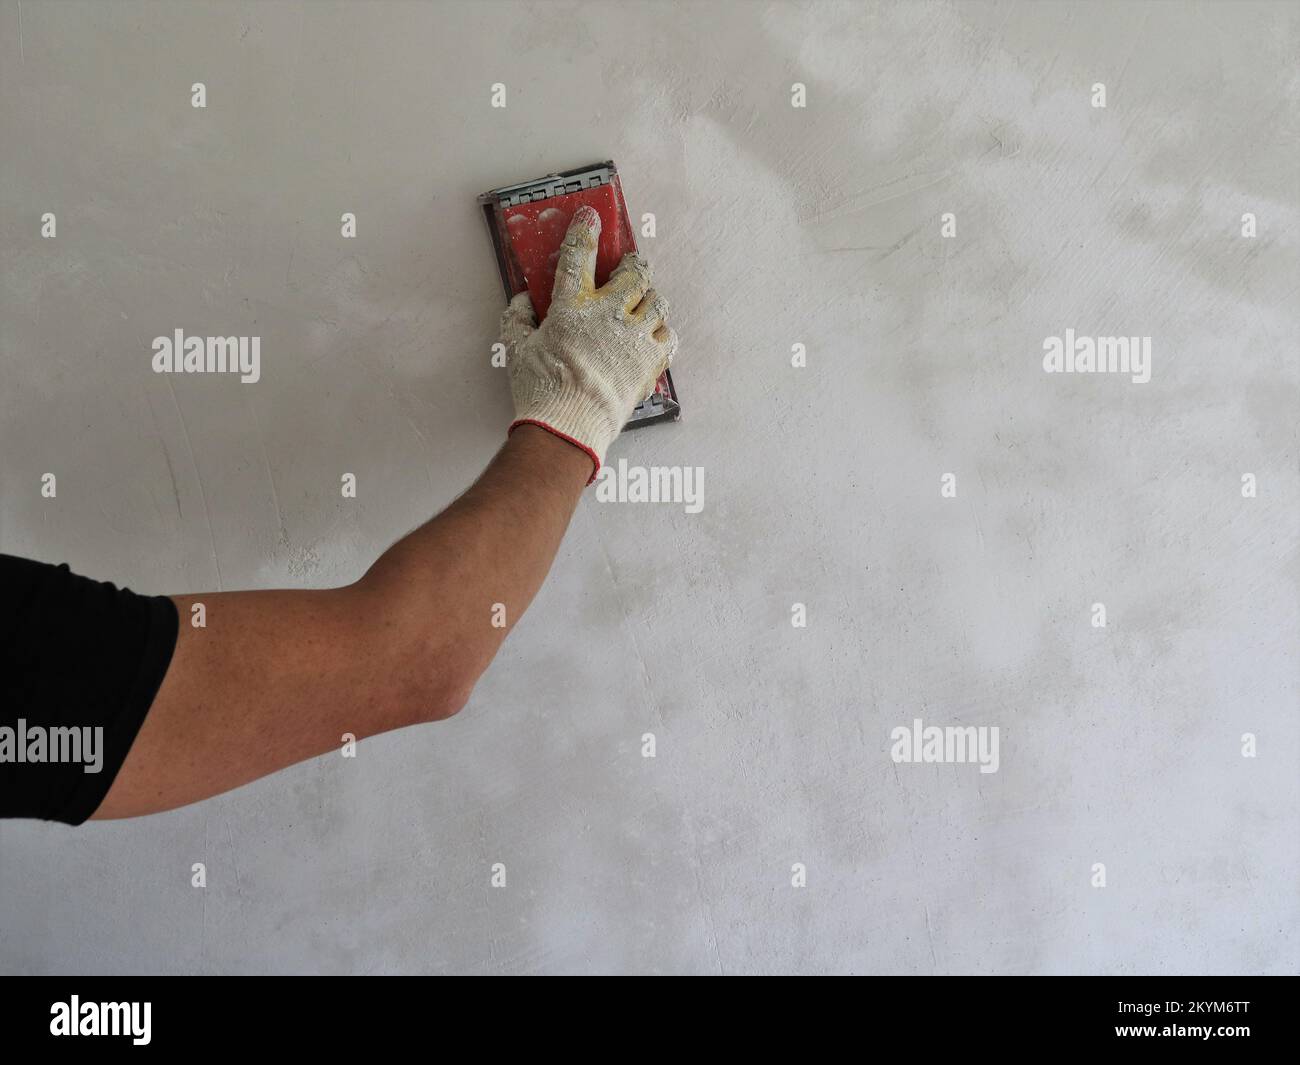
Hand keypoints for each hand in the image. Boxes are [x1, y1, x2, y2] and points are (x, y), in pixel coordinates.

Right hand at [500, 205, 677, 482]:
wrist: (570, 430)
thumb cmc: (542, 391)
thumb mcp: (517, 351)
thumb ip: (518, 318)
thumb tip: (523, 300)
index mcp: (572, 307)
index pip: (579, 254)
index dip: (585, 230)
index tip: (591, 216)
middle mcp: (608, 315)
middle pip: (634, 273)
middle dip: (633, 264)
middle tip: (629, 265)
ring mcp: (635, 338)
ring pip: (657, 300)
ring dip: (649, 297)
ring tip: (641, 302)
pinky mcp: (651, 362)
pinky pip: (669, 335)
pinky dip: (662, 331)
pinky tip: (652, 335)